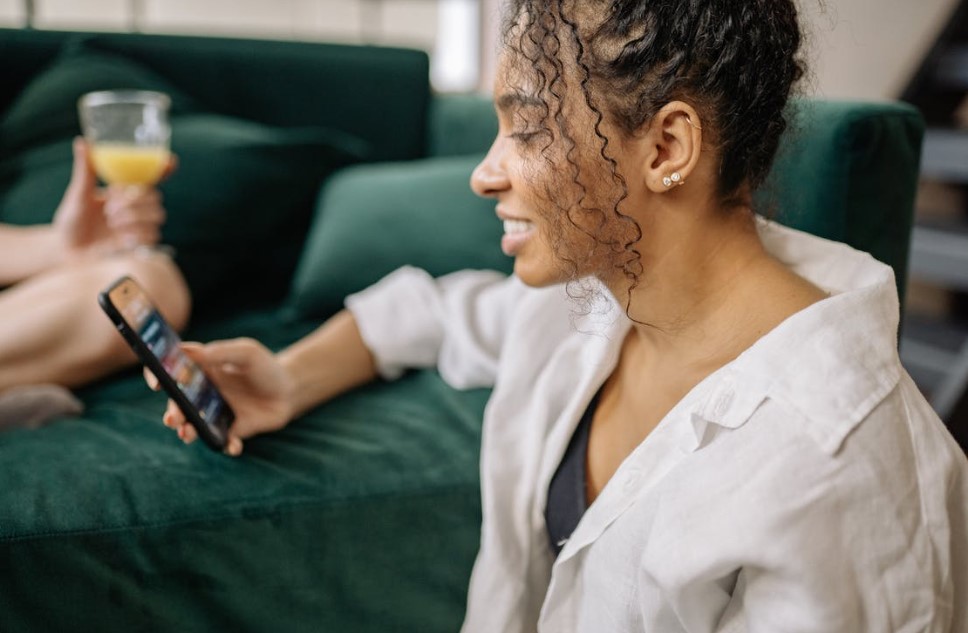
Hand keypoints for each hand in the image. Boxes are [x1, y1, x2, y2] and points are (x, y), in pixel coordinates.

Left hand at [52, 137, 174, 257]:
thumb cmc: (72, 220)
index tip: (170, 161)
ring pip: (157, 215)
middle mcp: (137, 207)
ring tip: (112, 222)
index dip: (164, 169)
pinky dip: (135, 233)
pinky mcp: (140, 244)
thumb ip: (86, 170)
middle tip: (110, 208)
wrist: (67, 250)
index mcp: (125, 191)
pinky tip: (120, 236)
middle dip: (134, 201)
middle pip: (156, 197)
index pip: (151, 177)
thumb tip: (82, 142)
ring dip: (134, 217)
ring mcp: (140, 226)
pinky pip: (152, 234)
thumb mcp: (78, 193)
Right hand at [145, 338, 295, 455]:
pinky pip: (223, 442)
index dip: (157, 375)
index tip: (156, 382)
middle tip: (172, 418)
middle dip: (172, 412)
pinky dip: (226, 445)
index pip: (170, 371)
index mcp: (201, 370)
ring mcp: (214, 414)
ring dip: (188, 431)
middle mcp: (202, 394)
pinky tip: (234, 445)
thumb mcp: (246, 353)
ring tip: (187, 434)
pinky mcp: (231, 431)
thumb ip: (220, 352)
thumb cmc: (265, 367)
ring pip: (193, 426)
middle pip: (178, 403)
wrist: (290, 391)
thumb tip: (187, 350)